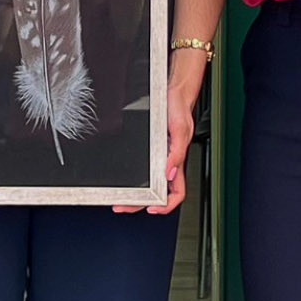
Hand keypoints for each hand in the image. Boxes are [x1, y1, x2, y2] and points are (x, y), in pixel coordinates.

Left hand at [118, 51, 203, 215]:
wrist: (171, 91)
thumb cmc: (179, 109)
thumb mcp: (180, 130)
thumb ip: (176, 153)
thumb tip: (168, 173)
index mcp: (176, 162)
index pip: (176, 193)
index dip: (166, 205)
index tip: (151, 209)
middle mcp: (166, 162)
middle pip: (156, 192)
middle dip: (140, 203)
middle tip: (122, 206)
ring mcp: (157, 155)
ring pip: (147, 182)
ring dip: (134, 192)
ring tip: (120, 197)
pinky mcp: (149, 147)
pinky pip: (142, 167)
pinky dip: (133, 176)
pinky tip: (123, 178)